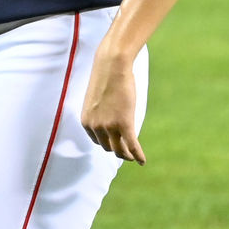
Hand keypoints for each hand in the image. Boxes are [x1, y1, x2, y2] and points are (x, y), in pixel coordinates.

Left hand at [80, 46, 145, 164]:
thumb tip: (105, 123)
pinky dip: (138, 155)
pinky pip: (132, 145)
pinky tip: (142, 161)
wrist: (112, 67)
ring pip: (120, 150)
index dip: (107, 143)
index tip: (115, 143)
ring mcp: (109, 126)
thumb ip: (97, 115)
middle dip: (118, 150)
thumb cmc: (105, 80)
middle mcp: (95, 127)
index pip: (97, 141)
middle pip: (108, 147)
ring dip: (127, 155)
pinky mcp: (124, 124)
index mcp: (86, 121)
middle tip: (127, 152)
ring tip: (133, 157)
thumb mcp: (96, 101)